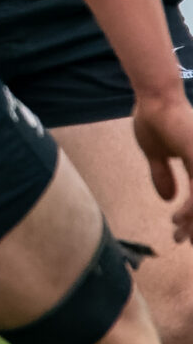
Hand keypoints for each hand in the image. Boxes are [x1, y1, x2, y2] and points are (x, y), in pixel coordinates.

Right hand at [132, 91, 192, 243]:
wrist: (154, 100)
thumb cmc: (154, 120)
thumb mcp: (155, 154)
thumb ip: (162, 175)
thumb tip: (167, 198)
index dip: (191, 218)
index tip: (180, 234)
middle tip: (186, 243)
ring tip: (180, 236)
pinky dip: (191, 208)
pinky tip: (179, 218)